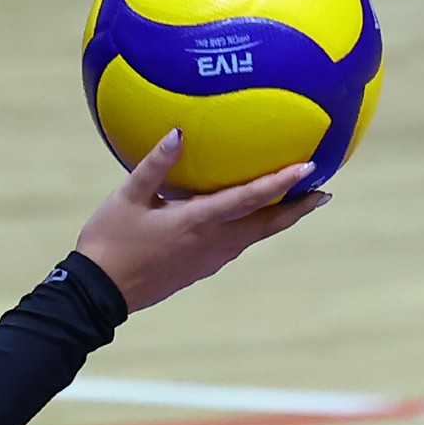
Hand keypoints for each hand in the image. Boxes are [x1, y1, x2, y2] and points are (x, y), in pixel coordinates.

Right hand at [74, 130, 328, 312]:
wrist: (99, 292)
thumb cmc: (110, 241)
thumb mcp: (127, 197)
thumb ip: (155, 164)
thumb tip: (179, 132)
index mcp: (197, 222)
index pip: (249, 199)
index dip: (281, 182)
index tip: (308, 168)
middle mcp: (212, 243)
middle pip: (267, 226)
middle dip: (298, 209)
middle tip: (323, 193)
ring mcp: (208, 260)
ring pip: (254, 237)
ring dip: (278, 219)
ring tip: (295, 203)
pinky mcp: (199, 269)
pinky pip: (236, 245)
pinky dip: (253, 229)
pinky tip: (245, 220)